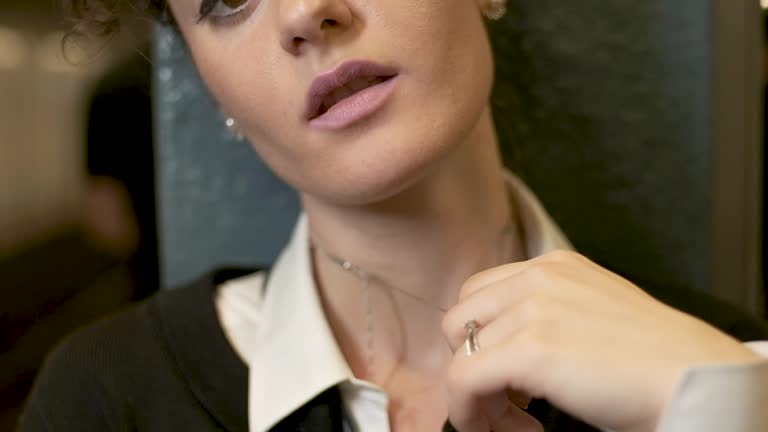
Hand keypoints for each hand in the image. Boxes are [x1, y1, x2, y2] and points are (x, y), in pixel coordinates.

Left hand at [442, 250, 760, 431]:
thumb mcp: (590, 311)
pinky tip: (522, 429)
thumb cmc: (652, 356)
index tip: (503, 379)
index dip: (481, 341)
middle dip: (473, 365)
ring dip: (481, 399)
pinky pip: (463, 382)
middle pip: (460, 321)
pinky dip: (474, 414)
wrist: (693, 376)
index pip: (479, 295)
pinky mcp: (530, 349)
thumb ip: (546, 314)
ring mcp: (531, 309)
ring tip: (519, 423)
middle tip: (508, 403)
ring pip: (460, 357)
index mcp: (552, 266)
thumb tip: (505, 350)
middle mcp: (536, 277)